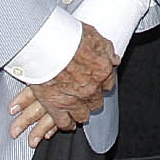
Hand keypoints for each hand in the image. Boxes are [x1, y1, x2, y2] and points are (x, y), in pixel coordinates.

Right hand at [7, 23, 117, 145]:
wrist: (45, 42)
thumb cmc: (67, 35)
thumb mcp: (93, 35)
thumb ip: (106, 49)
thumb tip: (114, 59)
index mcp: (102, 70)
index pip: (108, 84)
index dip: (101, 82)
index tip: (96, 81)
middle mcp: (91, 88)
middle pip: (96, 101)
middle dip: (92, 97)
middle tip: (84, 92)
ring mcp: (74, 99)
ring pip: (83, 115)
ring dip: (81, 111)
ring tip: (77, 109)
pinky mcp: (55, 105)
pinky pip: (64, 122)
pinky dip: (66, 124)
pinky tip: (67, 123)